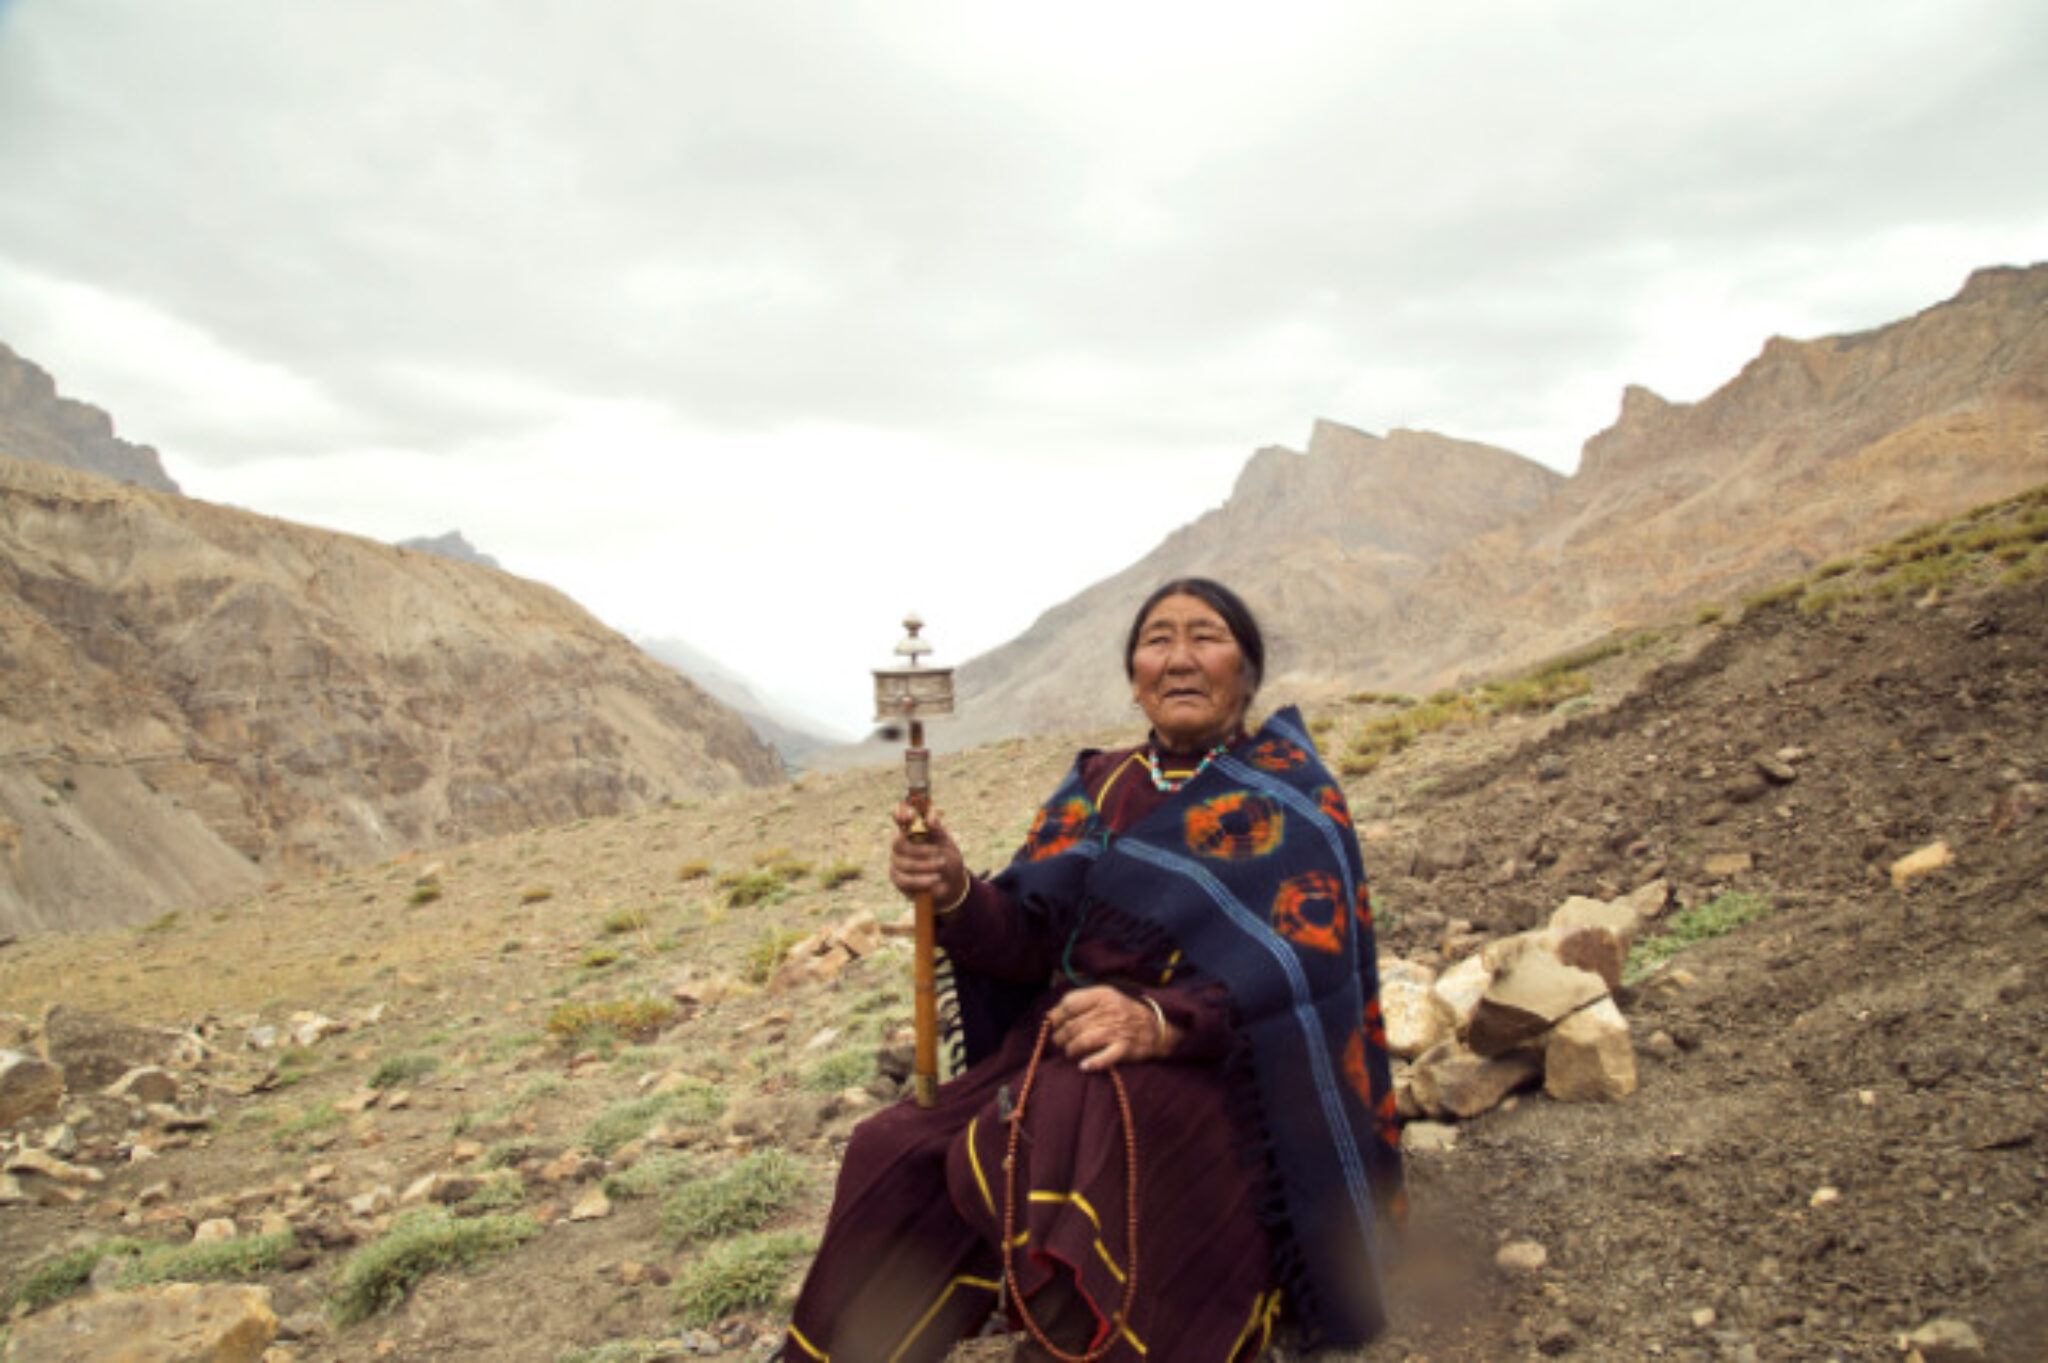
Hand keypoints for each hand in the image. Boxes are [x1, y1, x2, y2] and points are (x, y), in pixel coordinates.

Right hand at [888, 801, 967, 907]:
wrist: (951, 881)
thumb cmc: (947, 857)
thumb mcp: (945, 841)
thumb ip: (937, 828)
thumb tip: (929, 817)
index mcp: (911, 829)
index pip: (898, 816)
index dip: (900, 813)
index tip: (910, 816)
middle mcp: (900, 842)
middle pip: (898, 842)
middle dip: (919, 849)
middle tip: (938, 852)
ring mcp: (896, 860)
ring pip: (903, 863)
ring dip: (925, 865)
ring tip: (942, 866)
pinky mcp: (897, 878)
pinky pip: (904, 880)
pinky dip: (922, 880)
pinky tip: (935, 880)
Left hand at [1048, 986, 1179, 1070]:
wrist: (1156, 1027)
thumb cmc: (1124, 1012)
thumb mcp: (1105, 998)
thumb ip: (1080, 1002)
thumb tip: (1051, 1014)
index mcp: (1103, 995)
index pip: (1070, 1003)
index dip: (1057, 1015)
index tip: (1054, 1023)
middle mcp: (1109, 1011)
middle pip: (1074, 1025)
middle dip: (1061, 1037)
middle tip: (1060, 1042)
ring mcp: (1117, 1030)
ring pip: (1083, 1041)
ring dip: (1071, 1049)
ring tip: (1070, 1052)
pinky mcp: (1124, 1048)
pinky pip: (1104, 1058)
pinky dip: (1092, 1063)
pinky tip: (1084, 1066)